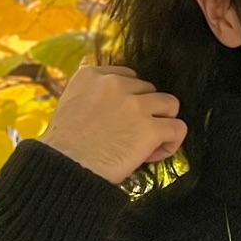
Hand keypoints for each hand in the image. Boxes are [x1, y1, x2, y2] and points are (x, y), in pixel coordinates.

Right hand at [36, 62, 186, 183]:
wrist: (64, 166)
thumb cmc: (62, 146)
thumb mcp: (69, 104)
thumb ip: (90, 95)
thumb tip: (110, 104)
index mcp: (91, 75)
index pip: (129, 77)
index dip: (131, 99)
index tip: (124, 119)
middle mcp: (114, 84)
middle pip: (149, 90)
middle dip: (146, 112)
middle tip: (135, 135)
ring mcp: (134, 105)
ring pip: (169, 104)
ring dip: (163, 122)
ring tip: (151, 142)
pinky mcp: (149, 128)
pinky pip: (177, 127)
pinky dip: (173, 141)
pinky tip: (158, 152)